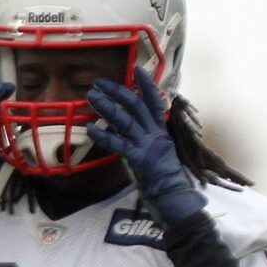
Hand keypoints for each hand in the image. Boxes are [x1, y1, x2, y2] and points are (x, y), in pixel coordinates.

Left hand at [85, 67, 205, 227]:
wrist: (176, 196)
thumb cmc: (166, 177)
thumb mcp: (160, 152)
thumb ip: (148, 138)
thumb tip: (131, 127)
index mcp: (161, 133)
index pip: (155, 103)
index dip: (146, 85)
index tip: (136, 69)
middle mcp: (155, 135)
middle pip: (136, 106)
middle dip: (118, 92)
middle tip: (99, 83)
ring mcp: (147, 146)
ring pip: (125, 121)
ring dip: (107, 107)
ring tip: (91, 97)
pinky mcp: (140, 159)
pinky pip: (119, 145)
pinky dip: (104, 137)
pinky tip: (91, 130)